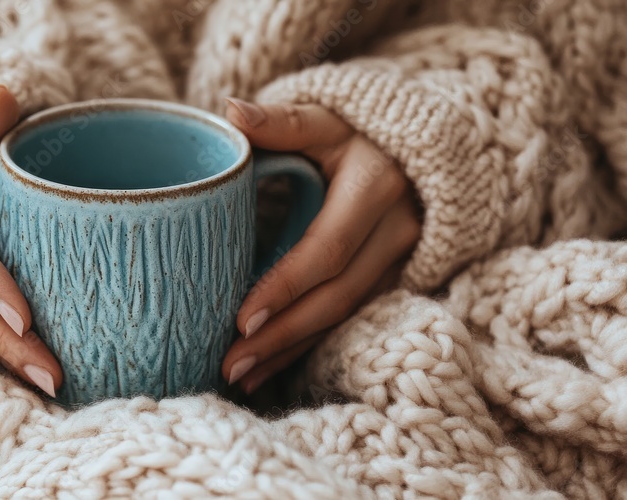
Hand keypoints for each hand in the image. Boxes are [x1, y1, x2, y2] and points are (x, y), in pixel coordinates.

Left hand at [221, 97, 421, 393]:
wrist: (416, 146)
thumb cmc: (357, 129)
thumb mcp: (325, 118)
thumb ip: (282, 121)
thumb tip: (231, 111)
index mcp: (375, 188)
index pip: (327, 250)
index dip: (285, 287)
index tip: (241, 319)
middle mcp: (398, 229)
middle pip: (336, 296)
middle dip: (282, 336)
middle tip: (230, 363)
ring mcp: (402, 259)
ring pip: (345, 315)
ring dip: (292, 351)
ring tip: (241, 376)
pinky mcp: (394, 276)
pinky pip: (350, 316)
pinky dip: (309, 344)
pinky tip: (271, 367)